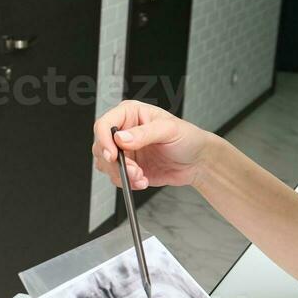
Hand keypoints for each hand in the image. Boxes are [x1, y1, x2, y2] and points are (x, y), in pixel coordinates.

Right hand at [92, 100, 215, 191]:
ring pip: (105, 165)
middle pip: (100, 147)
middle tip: (133, 169)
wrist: (197, 162)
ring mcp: (124, 151)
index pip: (104, 124)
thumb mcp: (168, 130)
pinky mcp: (128, 168)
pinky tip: (142, 179)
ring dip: (122, 175)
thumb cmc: (187, 138)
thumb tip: (121, 138)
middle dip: (115, 163)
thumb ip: (144, 133)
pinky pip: (116, 178)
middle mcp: (123, 131)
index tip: (113, 155)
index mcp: (130, 114)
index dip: (104, 140)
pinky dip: (127, 183)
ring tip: (141, 175)